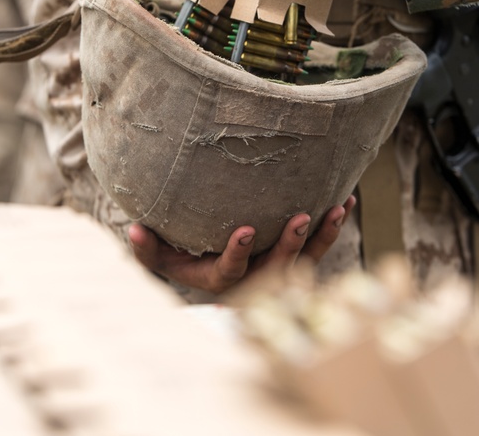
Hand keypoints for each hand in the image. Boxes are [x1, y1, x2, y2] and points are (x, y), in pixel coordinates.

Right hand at [128, 196, 354, 294]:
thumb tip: (132, 228)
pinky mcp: (296, 259)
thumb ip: (147, 248)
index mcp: (221, 280)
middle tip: (301, 217)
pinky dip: (332, 226)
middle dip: (290, 244)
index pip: (231, 271)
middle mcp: (254, 280)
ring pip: (306, 259)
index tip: (245, 230)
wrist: (210, 269)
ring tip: (337, 208)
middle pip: (277, 268)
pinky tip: (346, 200)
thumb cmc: (182, 257)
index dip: (238, 254)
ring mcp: (278, 270)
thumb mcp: (161, 256)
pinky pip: (318, 246)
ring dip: (322, 236)